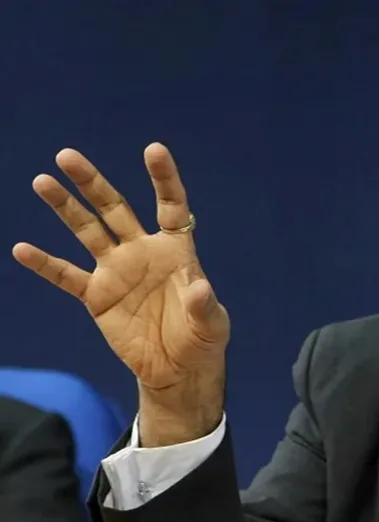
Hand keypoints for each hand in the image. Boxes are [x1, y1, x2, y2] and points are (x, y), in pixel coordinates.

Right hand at [12, 143, 229, 444]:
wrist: (177, 369)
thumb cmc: (202, 340)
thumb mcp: (211, 325)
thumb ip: (204, 305)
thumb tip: (200, 289)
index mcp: (176, 249)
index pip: (170, 206)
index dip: (163, 178)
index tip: (153, 149)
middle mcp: (143, 251)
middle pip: (115, 208)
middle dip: (92, 183)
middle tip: (67, 156)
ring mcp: (117, 271)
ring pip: (87, 232)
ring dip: (65, 208)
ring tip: (42, 181)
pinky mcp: (98, 297)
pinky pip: (67, 276)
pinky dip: (46, 264)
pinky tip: (22, 248)